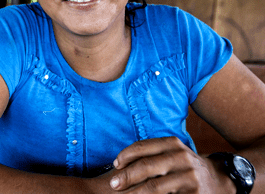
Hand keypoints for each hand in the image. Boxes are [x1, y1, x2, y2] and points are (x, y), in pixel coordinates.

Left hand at [108, 137, 234, 192]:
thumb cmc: (184, 166)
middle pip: (146, 166)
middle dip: (127, 176)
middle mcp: (181, 156)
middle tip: (114, 184)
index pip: (142, 147)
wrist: (219, 180)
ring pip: (155, 186)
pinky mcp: (194, 192)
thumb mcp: (172, 154)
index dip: (126, 155)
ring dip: (136, 192)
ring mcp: (189, 175)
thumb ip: (152, 155)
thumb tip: (120, 164)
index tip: (115, 165)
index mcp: (172, 144)